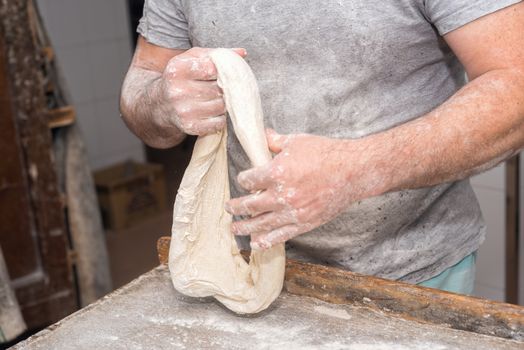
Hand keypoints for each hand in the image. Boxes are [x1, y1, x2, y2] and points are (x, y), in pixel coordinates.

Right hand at [161, 47, 246, 134]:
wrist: (161, 105)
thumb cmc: (182, 78)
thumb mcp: (192, 59)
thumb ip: (216, 54)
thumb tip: (242, 53)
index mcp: (177, 70)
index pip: (212, 68)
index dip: (222, 71)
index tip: (221, 73)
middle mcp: (177, 91)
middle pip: (219, 89)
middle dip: (224, 88)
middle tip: (221, 87)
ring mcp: (184, 111)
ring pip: (221, 106)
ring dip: (223, 103)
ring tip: (215, 98)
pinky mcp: (190, 127)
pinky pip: (219, 122)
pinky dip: (220, 117)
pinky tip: (211, 112)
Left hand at [225, 130, 385, 249]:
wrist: (353, 171)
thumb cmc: (326, 153)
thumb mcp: (297, 141)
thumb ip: (275, 142)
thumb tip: (261, 135)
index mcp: (277, 173)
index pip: (249, 180)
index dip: (243, 180)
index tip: (244, 180)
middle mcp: (282, 195)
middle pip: (250, 205)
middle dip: (236, 207)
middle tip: (229, 207)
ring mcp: (293, 212)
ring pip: (261, 224)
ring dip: (244, 227)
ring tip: (234, 228)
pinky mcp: (304, 223)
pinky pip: (280, 236)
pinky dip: (265, 241)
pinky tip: (255, 243)